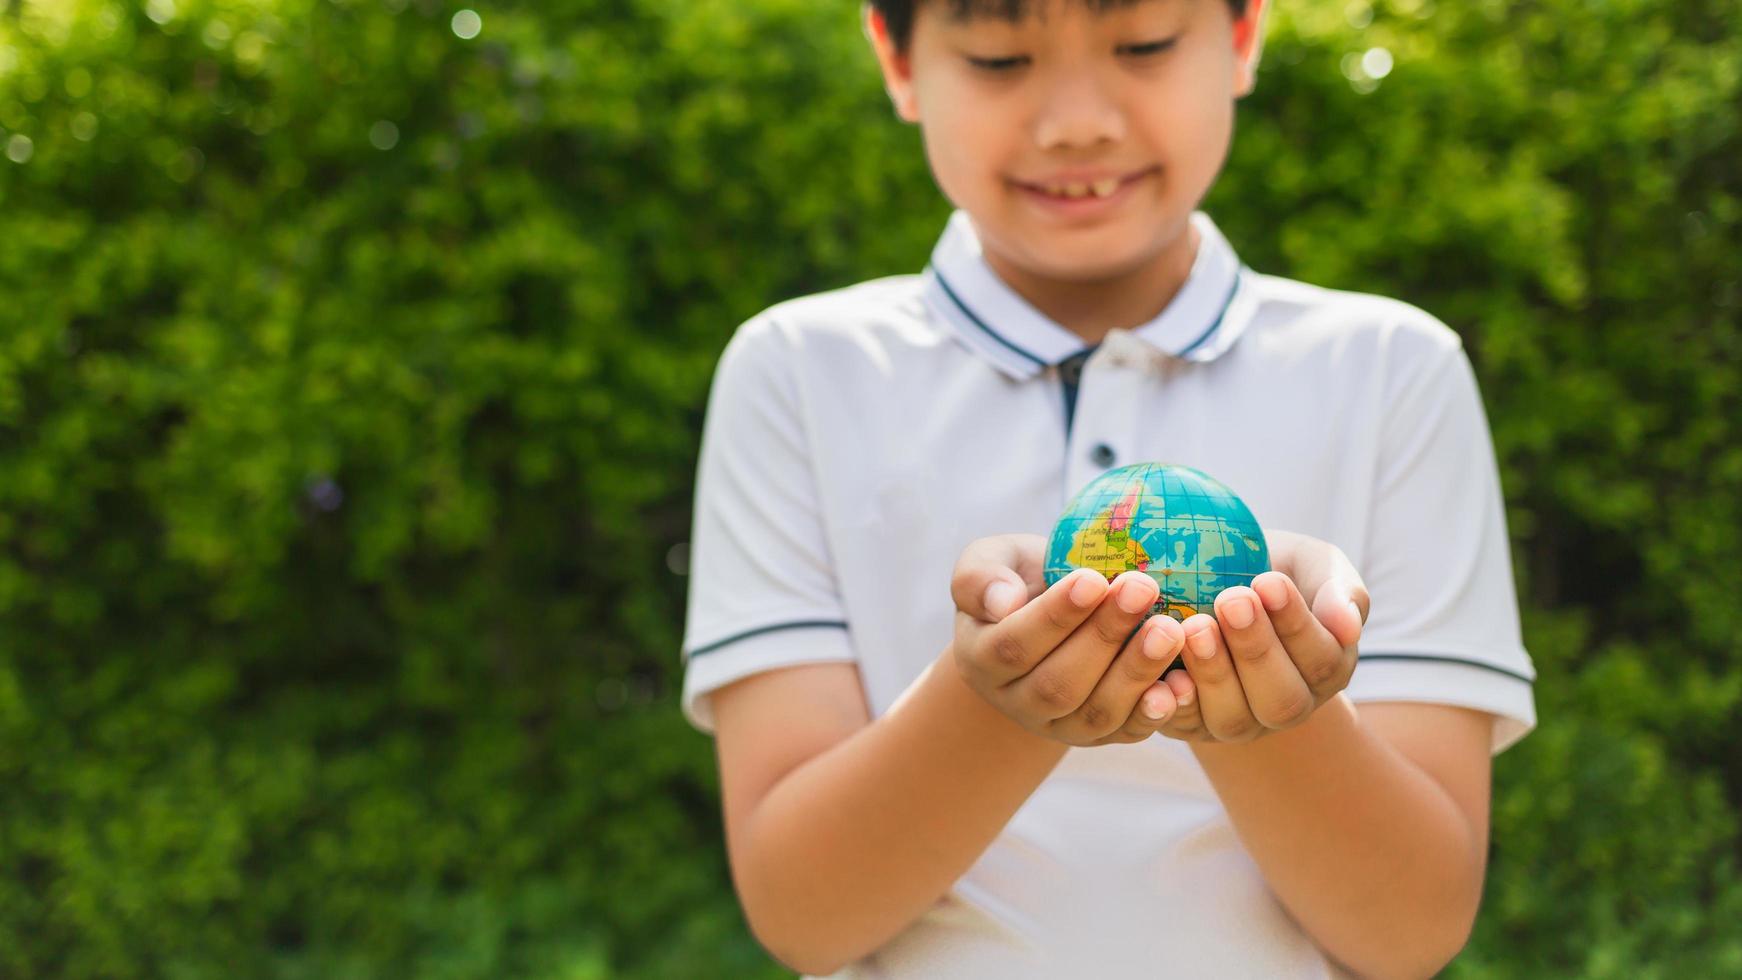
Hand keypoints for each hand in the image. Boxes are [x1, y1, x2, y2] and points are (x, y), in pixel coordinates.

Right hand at [949, 534, 1188, 745]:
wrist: (1051, 618)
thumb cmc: (1023, 578)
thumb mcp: (990, 561)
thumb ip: (980, 577)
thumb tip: (1003, 602)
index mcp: (981, 660)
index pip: (1014, 646)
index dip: (1055, 617)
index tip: (1093, 579)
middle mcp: (1018, 703)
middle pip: (1058, 685)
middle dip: (1104, 637)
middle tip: (1142, 589)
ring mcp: (1061, 726)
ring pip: (1096, 712)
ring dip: (1136, 672)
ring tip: (1170, 629)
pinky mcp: (1103, 735)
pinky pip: (1129, 731)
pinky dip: (1157, 711)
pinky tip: (1183, 682)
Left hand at [1113, 529, 1370, 744]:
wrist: (1210, 580)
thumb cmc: (1270, 568)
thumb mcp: (1312, 564)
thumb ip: (1338, 589)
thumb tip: (1348, 626)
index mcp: (1324, 669)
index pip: (1320, 659)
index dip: (1295, 624)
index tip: (1268, 581)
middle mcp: (1286, 704)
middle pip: (1281, 698)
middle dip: (1256, 649)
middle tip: (1231, 601)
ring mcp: (1238, 720)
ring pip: (1234, 717)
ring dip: (1214, 674)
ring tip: (1195, 626)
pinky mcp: (1190, 724)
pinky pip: (1183, 726)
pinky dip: (1174, 704)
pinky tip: (1166, 674)